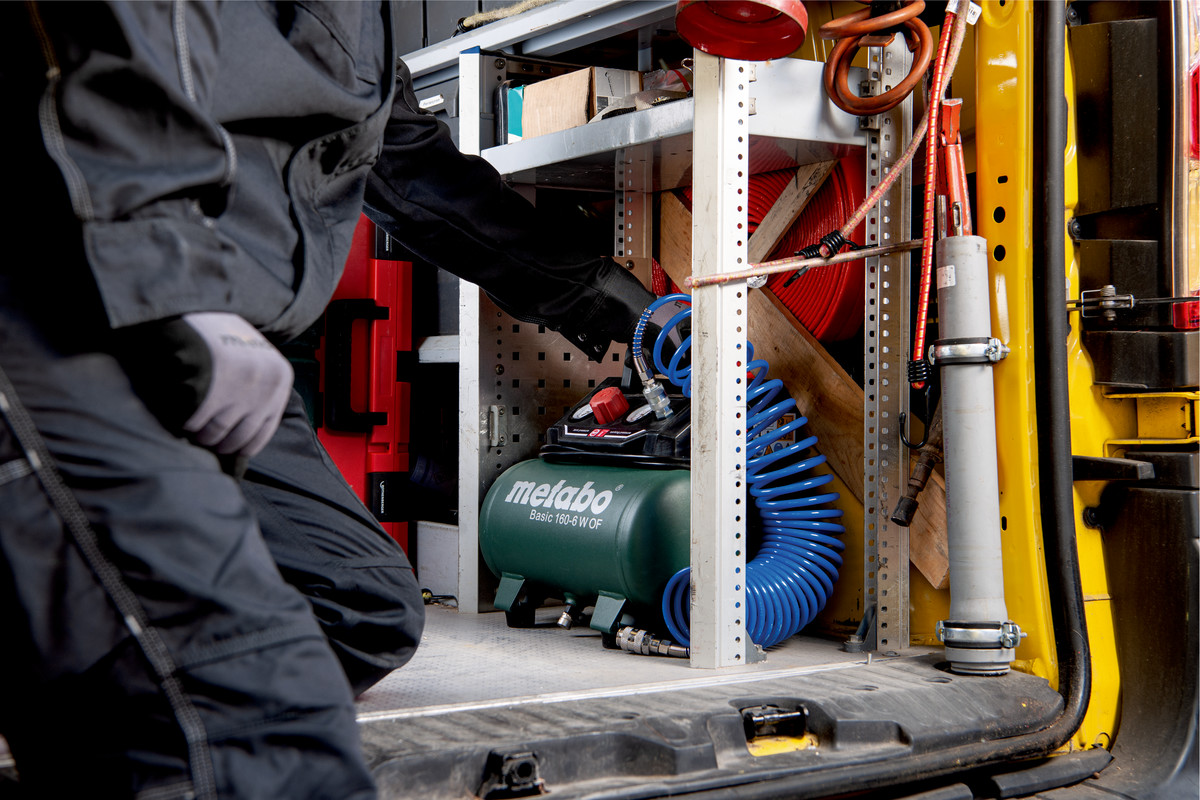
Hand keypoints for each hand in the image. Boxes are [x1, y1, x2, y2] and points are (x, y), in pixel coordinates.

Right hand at [178, 313, 292, 456]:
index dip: (239, 444)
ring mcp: (238, 387)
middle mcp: (265, 384)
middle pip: (237, 439)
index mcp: (279, 378)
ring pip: (213, 435)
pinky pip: (191, 423)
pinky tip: (176, 408)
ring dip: (196, 433)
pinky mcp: (210, 388)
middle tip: (198, 432)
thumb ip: (257, 392)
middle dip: (214, 440)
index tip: (223, 447)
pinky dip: (181, 421)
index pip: (262, 433)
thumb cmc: (218, 332)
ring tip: (188, 419)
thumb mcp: (254, 357)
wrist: (192, 298)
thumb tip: (242, 439)